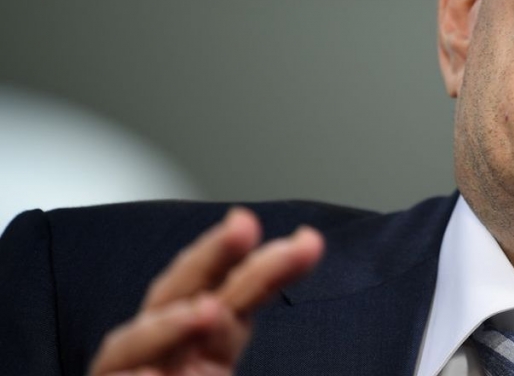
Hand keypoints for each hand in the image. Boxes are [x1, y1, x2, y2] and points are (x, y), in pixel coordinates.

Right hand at [89, 207, 323, 375]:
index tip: (309, 243)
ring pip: (132, 341)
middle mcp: (164, 355)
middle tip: (243, 225)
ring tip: (207, 311)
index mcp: (207, 348)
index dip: (269, 269)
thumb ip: (229, 346)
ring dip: (169, 323)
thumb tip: (235, 308)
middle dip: (212, 256)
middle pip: (183, 294)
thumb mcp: (222, 370)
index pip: (239, 298)